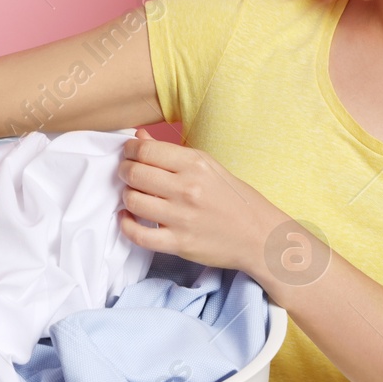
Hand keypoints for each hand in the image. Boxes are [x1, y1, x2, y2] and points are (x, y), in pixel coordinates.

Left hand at [116, 127, 278, 272]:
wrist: (259, 236)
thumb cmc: (233, 199)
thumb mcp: (207, 167)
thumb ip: (171, 153)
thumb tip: (138, 137)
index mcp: (196, 164)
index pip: (146, 150)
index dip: (130, 150)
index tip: (129, 153)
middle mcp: (187, 188)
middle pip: (135, 174)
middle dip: (124, 171)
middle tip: (127, 173)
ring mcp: (182, 217)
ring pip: (133, 201)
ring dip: (127, 196)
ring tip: (134, 195)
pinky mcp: (179, 243)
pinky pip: (138, 235)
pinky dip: (126, 225)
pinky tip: (129, 218)